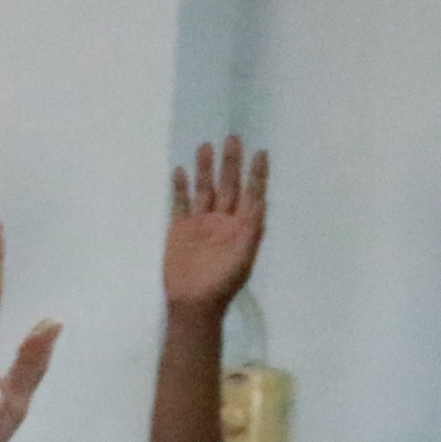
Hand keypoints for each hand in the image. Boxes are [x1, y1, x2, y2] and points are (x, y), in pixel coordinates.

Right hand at [162, 135, 267, 314]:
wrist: (193, 304)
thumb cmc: (223, 283)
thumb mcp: (243, 257)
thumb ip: (251, 229)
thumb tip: (260, 201)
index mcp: (242, 226)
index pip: (252, 194)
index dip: (257, 174)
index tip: (260, 152)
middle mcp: (223, 220)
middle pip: (228, 185)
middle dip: (231, 163)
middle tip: (233, 138)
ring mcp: (200, 223)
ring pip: (205, 189)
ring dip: (205, 169)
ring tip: (205, 146)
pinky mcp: (180, 228)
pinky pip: (180, 202)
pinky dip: (180, 187)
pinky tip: (180, 171)